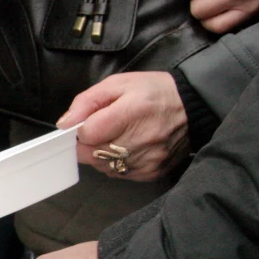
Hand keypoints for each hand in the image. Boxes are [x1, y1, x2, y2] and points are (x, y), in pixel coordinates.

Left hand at [58, 72, 188, 181]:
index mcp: (131, 112)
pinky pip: (119, 174)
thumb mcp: (118, 84)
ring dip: (102, 154)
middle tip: (104, 129)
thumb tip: (65, 124)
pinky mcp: (151, 172)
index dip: (82, 128)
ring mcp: (147, 160)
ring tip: (119, 136)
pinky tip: (129, 148)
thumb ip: (87, 102)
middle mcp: (140, 140)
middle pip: (91, 154)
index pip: (87, 134)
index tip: (90, 121)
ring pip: (103, 167)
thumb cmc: (153, 92)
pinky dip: (116, 163)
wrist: (193, 106)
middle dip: (89, 143)